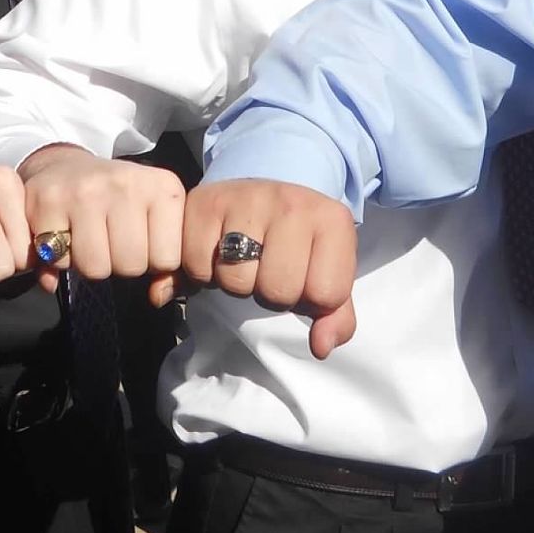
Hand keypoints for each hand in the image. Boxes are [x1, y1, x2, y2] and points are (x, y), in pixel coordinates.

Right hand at [19, 144, 183, 291]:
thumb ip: (167, 262)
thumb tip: (158, 297)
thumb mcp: (155, 218)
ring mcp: (86, 189)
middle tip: (110, 241)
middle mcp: (126, 183)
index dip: (151, 261)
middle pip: (130, 266)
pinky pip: (59, 260)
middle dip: (119, 264)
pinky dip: (59, 259)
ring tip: (88, 239)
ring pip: (95, 268)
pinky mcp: (49, 200)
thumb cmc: (118, 202)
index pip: (168, 260)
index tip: (141, 241)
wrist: (67, 168)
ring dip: (89, 264)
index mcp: (163, 187)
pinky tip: (63, 235)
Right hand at [171, 179, 357, 357]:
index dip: (309, 300)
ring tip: (242, 262)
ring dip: (235, 283)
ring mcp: (247, 199)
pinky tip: (216, 253)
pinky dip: (202, 271)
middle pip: (276, 291)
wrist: (264, 185)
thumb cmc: (298, 239)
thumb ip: (335, 315)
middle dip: (268, 293)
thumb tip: (321, 347)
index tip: (301, 277)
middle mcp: (293, 203)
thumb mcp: (327, 271)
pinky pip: (198, 265)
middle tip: (266, 271)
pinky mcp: (206, 202)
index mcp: (332, 221)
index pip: (324, 294)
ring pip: (235, 280)